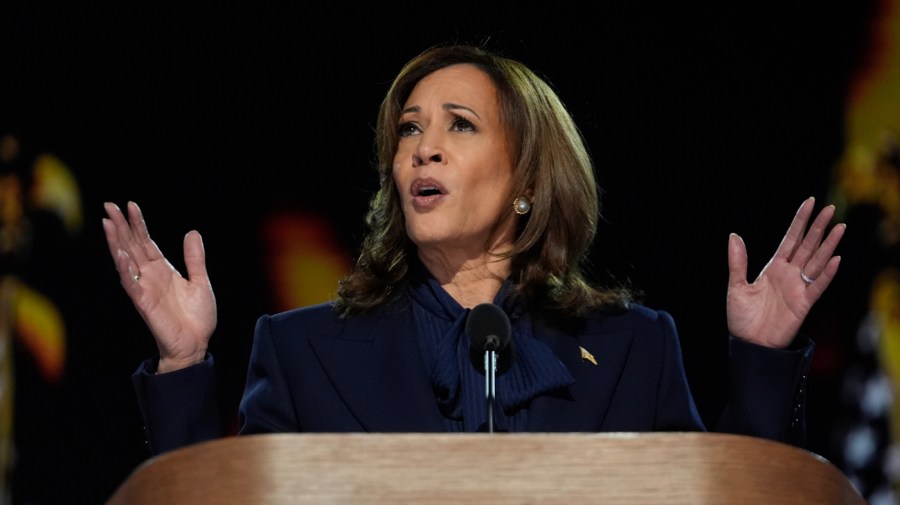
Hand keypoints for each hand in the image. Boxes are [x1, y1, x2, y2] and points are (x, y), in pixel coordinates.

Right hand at [102, 201, 216, 371]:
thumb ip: (195, 259)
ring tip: (108, 223)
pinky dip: (125, 270)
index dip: (138, 224)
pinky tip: (121, 255)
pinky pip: (132, 284)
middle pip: (131, 246)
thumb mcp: (200, 281)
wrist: (197, 343)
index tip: (130, 205)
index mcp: (163, 269)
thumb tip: (192, 232)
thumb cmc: (197, 317)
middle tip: (109, 205)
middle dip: (120, 226)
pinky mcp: (144, 303)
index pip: (146, 241)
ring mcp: (145, 288)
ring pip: (126, 261)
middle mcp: (150, 276)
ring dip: (116, 243)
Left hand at [726, 197, 844, 347]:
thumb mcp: (736, 287)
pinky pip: (818, 285)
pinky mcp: (803, 303)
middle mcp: (788, 275)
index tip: (809, 203)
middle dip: (818, 227)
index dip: (800, 221)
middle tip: (830, 208)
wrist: (748, 344)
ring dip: (828, 245)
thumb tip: (734, 236)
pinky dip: (827, 273)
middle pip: (807, 246)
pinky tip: (835, 258)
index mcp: (773, 268)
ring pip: (816, 261)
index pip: (790, 239)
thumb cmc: (742, 318)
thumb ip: (737, 262)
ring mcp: (798, 288)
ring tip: (839, 227)